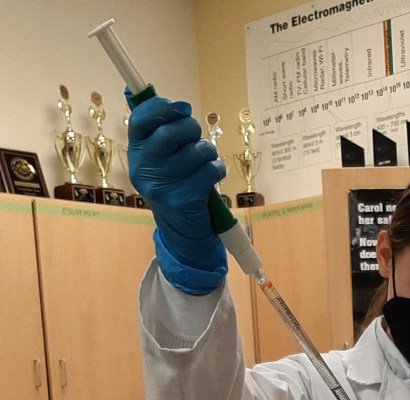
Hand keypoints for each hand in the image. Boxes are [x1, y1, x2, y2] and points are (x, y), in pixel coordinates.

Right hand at [127, 93, 226, 293]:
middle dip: (192, 130)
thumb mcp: (161, 159)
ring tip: (204, 164)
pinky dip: (216, 170)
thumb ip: (160, 130)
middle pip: (173, 131)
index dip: (164, 108)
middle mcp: (145, 170)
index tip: (180, 110)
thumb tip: (162, 98)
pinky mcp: (184, 199)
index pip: (142, 118)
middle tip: (196, 140)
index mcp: (136, 154)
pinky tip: (211, 178)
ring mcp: (164, 186)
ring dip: (208, 153)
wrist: (182, 234)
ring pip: (197, 150)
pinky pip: (210, 170)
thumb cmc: (175, 187)